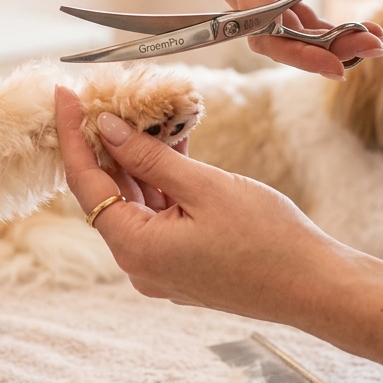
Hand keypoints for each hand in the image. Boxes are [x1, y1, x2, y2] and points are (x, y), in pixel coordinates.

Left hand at [55, 87, 331, 325]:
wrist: (317, 287)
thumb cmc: (268, 240)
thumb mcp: (205, 187)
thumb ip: (149, 158)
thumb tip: (106, 129)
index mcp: (135, 248)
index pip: (86, 184)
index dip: (71, 136)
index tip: (64, 95)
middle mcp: (139, 262)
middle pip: (108, 192)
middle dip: (107, 142)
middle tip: (107, 96)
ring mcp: (162, 264)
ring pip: (137, 200)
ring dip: (140, 157)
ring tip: (146, 111)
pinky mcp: (184, 261)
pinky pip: (161, 212)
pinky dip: (164, 178)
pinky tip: (173, 142)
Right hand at [212, 0, 382, 77]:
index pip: (264, 30)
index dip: (301, 53)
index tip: (342, 66)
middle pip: (272, 36)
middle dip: (322, 48)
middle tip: (374, 45)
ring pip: (280, 30)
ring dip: (324, 39)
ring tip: (372, 37)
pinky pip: (284, 16)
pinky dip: (316, 25)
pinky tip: (354, 27)